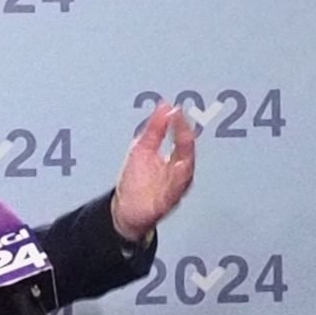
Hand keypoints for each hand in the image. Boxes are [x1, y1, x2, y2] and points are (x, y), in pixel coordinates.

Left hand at [110, 103, 197, 240]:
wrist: (127, 208)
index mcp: (176, 159)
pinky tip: (173, 174)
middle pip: (188, 154)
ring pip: (184, 175)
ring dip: (184, 161)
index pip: (183, 138)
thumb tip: (165, 106)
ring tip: (182, 144)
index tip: (177, 112)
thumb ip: (155, 128)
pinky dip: (174, 185)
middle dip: (185, 139)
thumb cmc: (138, 179)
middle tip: (180, 123)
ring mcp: (174, 189)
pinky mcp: (165, 204)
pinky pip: (172, 195)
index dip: (181, 124)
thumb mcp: (143, 147)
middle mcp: (179, 173)